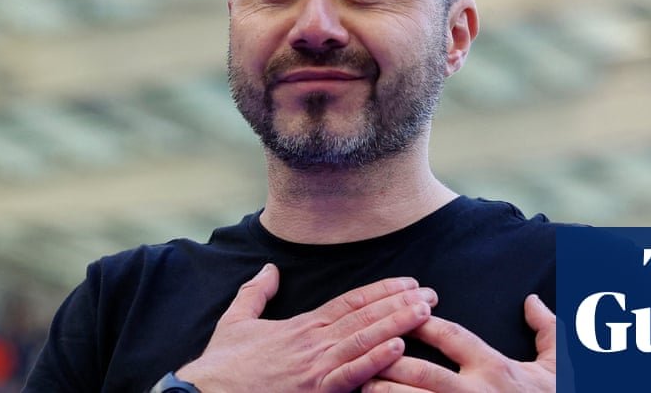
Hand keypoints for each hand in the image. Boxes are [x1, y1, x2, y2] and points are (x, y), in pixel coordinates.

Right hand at [175, 264, 437, 391]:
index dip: (381, 292)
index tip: (408, 282)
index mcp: (300, 327)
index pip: (349, 302)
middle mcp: (312, 343)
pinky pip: (351, 374)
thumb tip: (268, 269)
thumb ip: (255, 294)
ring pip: (364, 340)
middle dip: (400, 304)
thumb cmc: (218, 368)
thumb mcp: (235, 322)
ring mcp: (314, 368)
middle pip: (364, 317)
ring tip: (425, 312)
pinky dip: (376, 360)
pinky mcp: (314, 392)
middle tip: (431, 294)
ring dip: (397, 324)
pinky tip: (399, 347)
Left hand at [362, 294, 555, 392]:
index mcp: (495, 368)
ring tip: (364, 385)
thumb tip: (532, 300)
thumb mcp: (560, 366)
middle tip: (367, 352)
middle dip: (392, 362)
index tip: (401, 312)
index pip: (451, 336)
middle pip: (424, 374)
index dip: (422, 323)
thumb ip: (546, 330)